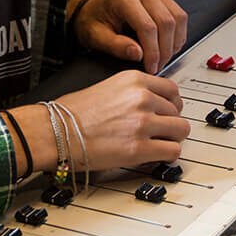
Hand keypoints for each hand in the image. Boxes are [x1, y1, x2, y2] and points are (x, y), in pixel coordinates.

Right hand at [58, 71, 189, 169]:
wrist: (55, 131)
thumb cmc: (72, 112)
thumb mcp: (109, 86)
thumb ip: (134, 91)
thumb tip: (152, 102)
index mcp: (135, 80)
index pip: (173, 90)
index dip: (171, 104)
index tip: (167, 111)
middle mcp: (142, 98)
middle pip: (178, 111)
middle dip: (170, 122)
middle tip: (160, 131)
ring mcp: (143, 123)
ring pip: (180, 130)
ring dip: (171, 138)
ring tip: (159, 143)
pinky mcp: (139, 148)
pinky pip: (172, 151)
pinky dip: (167, 155)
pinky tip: (156, 155)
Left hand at [71, 0, 187, 73]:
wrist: (91, 9)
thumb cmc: (91, 22)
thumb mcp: (96, 38)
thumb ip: (116, 46)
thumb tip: (138, 54)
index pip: (148, 26)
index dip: (153, 51)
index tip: (151, 67)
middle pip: (166, 21)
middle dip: (165, 49)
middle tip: (158, 66)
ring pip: (177, 17)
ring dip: (175, 41)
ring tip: (164, 57)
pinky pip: (178, 14)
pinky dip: (178, 33)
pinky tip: (168, 45)